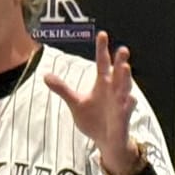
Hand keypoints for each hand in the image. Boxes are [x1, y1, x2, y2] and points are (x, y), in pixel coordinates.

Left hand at [43, 30, 142, 174]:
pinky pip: (127, 110)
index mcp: (103, 84)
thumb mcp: (75, 102)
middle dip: (120, 61)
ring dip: (125, 79)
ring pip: (124, 89)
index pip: (103, 63)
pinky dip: (128, 104)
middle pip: (117, 73)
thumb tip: (45, 76)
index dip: (102, 49)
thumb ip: (63, 89)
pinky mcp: (122, 118)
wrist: (104, 140)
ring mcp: (119, 104)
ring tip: (125, 68)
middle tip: (122, 49)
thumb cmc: (93, 118)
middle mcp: (113, 91)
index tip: (102, 34)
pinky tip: (129, 98)